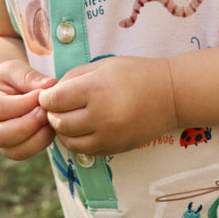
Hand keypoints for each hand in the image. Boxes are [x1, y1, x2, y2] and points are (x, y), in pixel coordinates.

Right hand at [0, 58, 56, 159]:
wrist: (2, 91)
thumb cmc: (7, 78)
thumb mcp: (15, 69)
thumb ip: (30, 77)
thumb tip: (50, 86)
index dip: (23, 104)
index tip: (43, 95)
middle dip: (27, 125)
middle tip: (46, 112)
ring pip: (13, 151)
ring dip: (37, 137)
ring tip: (50, 119)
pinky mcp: (9, 149)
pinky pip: (24, 153)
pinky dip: (40, 143)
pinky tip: (50, 127)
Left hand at [39, 56, 176, 154]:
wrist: (171, 95)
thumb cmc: (137, 74)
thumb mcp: (103, 66)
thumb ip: (73, 78)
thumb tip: (51, 94)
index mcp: (95, 90)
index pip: (53, 101)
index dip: (47, 98)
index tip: (50, 95)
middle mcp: (100, 116)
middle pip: (58, 122)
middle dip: (53, 114)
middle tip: (58, 107)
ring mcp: (108, 136)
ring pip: (69, 141)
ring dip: (63, 131)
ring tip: (70, 119)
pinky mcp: (115, 148)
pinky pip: (86, 151)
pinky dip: (79, 142)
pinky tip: (84, 129)